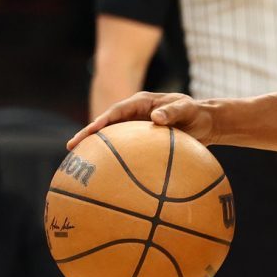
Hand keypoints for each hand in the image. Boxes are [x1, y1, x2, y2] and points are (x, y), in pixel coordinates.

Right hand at [69, 92, 214, 150]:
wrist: (205, 122)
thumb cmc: (196, 113)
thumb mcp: (187, 108)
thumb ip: (173, 112)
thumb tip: (155, 118)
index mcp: (141, 103)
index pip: (116, 111)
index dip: (101, 121)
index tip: (90, 131)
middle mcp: (134, 114)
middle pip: (107, 125)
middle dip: (88, 135)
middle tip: (71, 147)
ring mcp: (136, 128)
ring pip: (112, 138)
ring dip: (97, 148)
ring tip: (80, 162)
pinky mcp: (141, 141)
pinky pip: (126, 149)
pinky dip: (115, 158)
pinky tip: (107, 174)